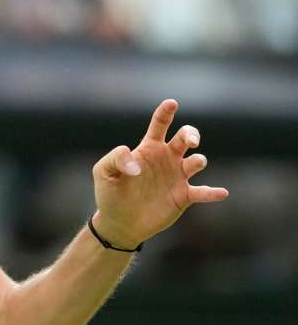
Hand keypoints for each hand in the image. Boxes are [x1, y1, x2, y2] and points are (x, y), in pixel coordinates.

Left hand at [91, 99, 228, 248]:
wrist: (119, 221)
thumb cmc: (110, 193)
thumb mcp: (104, 172)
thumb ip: (116, 159)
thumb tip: (136, 164)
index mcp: (148, 149)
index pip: (160, 125)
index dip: (166, 113)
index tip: (172, 103)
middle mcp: (166, 159)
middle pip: (184, 138)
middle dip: (191, 135)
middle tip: (190, 141)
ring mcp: (177, 177)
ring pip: (196, 162)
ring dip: (199, 160)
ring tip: (196, 162)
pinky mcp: (184, 196)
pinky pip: (203, 192)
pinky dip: (212, 192)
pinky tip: (221, 192)